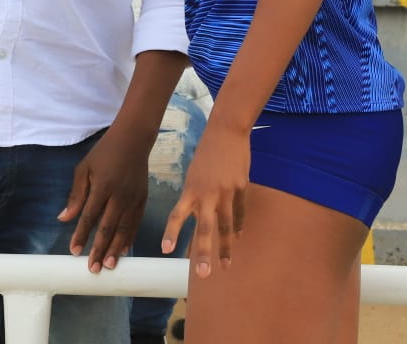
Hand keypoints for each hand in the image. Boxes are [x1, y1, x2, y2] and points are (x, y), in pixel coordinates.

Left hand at [59, 127, 152, 272]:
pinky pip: (136, 223)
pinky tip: (123, 250)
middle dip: (100, 249)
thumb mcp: (84, 169)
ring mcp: (134, 199)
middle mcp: (120, 196)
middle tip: (93, 269)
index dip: (82, 235)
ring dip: (116, 249)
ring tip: (108, 265)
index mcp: (103, 186)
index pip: (90, 216)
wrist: (133, 141)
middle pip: (109, 227)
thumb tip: (64, 219)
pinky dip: (129, 238)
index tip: (74, 251)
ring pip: (124, 229)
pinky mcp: (143, 200)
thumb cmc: (104, 154)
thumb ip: (75, 195)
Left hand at [160, 121, 247, 278]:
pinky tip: (237, 239)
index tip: (165, 250)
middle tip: (203, 274)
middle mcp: (207, 193)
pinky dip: (238, 227)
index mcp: (190, 189)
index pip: (177, 214)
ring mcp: (226, 192)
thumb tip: (197, 218)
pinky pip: (239, 213)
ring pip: (226, 226)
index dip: (172, 232)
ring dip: (225, 248)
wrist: (226, 132)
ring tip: (225, 267)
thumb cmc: (205, 153)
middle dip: (203, 252)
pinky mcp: (241, 188)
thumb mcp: (194, 174)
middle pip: (205, 228)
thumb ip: (194, 197)